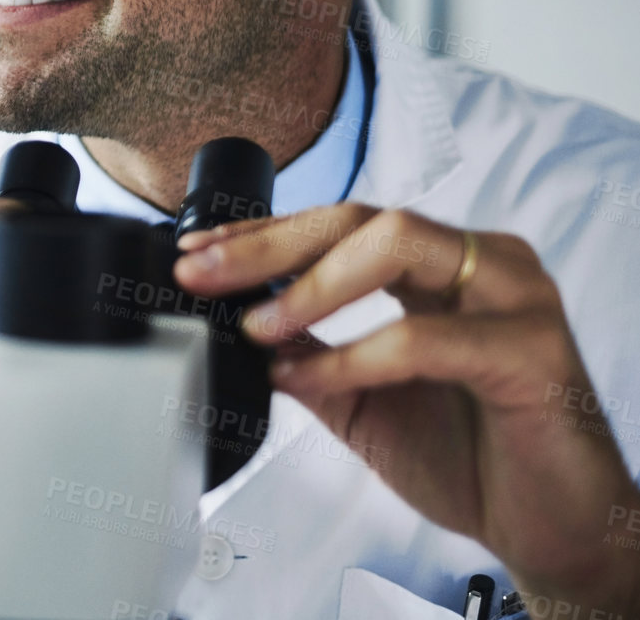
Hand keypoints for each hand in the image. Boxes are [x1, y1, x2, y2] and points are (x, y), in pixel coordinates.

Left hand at [173, 204, 639, 610]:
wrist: (553, 531)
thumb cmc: (470, 456)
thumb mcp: (360, 398)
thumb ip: (305, 352)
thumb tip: (231, 319)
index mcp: (444, 265)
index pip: (341, 221)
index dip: (262, 233)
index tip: (196, 252)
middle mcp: (482, 262)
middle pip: (361, 217)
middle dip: (268, 245)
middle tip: (201, 274)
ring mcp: (514, 298)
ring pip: (397, 243)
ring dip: (310, 283)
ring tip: (256, 326)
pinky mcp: (533, 351)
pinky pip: (423, 336)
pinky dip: (352, 354)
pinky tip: (306, 377)